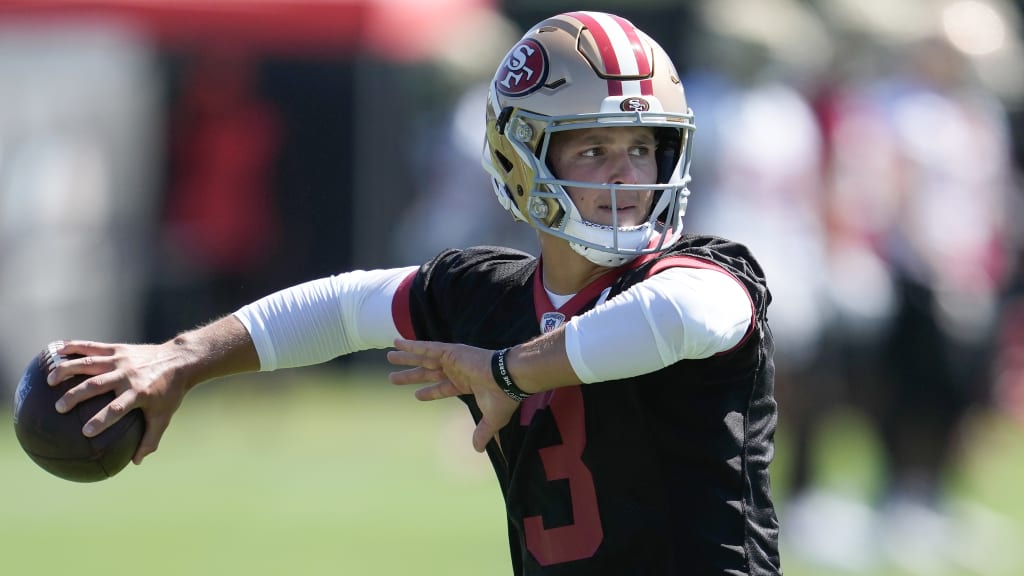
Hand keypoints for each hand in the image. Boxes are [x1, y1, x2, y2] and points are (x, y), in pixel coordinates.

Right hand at [48, 340, 190, 464]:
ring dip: (67, 370)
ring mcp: (121, 361)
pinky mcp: (117, 349)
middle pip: (96, 385)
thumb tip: (136, 463)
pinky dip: (73, 347)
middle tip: (59, 408)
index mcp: (139, 393)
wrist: (179, 360)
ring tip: (50, 381)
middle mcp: (127, 376)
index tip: (85, 432)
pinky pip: (92, 347)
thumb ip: (150, 440)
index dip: (101, 420)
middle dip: (75, 396)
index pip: (116, 409)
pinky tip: (55, 350)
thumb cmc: (170, 393)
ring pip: (89, 364)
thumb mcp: (163, 417)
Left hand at [387, 338, 519, 452]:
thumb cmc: (503, 397)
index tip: (416, 395)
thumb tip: (478, 450)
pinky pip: (428, 348)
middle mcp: (457, 370)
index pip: (442, 388)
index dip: (429, 392)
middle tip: (393, 378)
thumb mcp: (492, 419)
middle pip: (428, 373)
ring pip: (424, 359)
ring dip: (407, 357)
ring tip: (389, 355)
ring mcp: (453, 360)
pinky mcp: (451, 352)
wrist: (508, 378)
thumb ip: (482, 433)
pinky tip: (398, 343)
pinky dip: (413, 345)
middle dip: (410, 375)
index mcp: (465, 384)